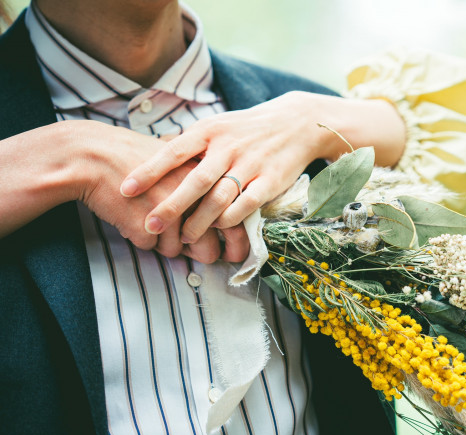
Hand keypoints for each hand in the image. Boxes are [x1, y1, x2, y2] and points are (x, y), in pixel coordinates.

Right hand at [75, 122, 241, 262]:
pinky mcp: (146, 226)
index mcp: (207, 182)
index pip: (234, 223)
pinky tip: (133, 214)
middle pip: (209, 249)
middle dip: (201, 255)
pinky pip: (151, 249)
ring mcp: (170, 213)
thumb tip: (225, 223)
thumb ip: (205, 192)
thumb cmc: (141, 163)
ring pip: (177, 252)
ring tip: (150, 216)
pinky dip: (142, 238)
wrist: (95, 156)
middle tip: (189, 246)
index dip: (237, 246)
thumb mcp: (182, 166)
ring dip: (164, 242)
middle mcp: (193, 198)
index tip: (232, 255)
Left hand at [119, 92, 404, 245]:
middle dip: (170, 205)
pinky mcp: (271, 180)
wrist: (297, 123)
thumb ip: (188, 141)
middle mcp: (228, 147)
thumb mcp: (217, 125)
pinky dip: (230, 219)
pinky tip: (218, 229)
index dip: (148, 171)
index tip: (126, 189)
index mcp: (210, 131)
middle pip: (194, 180)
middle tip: (150, 225)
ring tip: (183, 237)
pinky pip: (247, 205)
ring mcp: (251, 164)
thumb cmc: (248, 128)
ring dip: (200, 221)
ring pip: (220, 197)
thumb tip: (150, 148)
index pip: (173, 152)